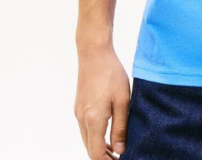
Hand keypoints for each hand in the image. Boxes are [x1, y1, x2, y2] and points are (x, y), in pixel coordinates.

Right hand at [74, 43, 130, 157]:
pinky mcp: (79, 106)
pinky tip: (108, 134)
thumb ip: (121, 127)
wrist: (94, 53)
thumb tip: (120, 150)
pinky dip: (96, 137)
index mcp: (93, 120)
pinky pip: (85, 129)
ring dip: (100, 148)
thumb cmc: (111, 73)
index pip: (96, 155)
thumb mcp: (123, 100)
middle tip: (121, 157)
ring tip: (117, 149)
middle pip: (90, 150)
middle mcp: (82, 119)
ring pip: (87, 140)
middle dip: (104, 157)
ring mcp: (78, 113)